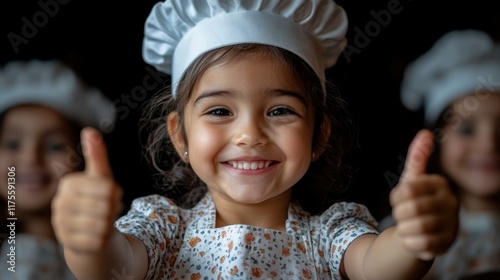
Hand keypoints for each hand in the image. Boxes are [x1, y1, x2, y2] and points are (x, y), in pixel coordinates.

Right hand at [52, 127, 121, 252]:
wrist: (89, 232)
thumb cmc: (97, 200)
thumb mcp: (100, 177)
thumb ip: (96, 155)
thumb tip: (90, 130)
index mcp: (68, 184)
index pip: (107, 188)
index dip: (116, 193)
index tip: (112, 194)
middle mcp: (60, 203)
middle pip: (106, 206)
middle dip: (114, 209)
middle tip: (109, 209)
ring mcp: (62, 225)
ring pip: (102, 224)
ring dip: (110, 223)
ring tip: (104, 220)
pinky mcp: (69, 244)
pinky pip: (98, 240)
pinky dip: (104, 238)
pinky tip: (98, 235)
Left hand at [390, 129, 458, 260]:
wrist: (418, 229)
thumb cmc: (414, 200)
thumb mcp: (411, 179)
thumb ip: (417, 157)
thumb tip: (425, 133)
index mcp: (440, 184)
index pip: (408, 189)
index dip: (396, 197)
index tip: (398, 200)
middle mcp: (451, 202)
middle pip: (413, 209)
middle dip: (400, 214)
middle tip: (401, 215)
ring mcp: (452, 224)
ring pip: (418, 228)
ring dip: (404, 228)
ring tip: (406, 226)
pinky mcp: (447, 243)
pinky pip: (421, 245)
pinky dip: (409, 242)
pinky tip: (412, 238)